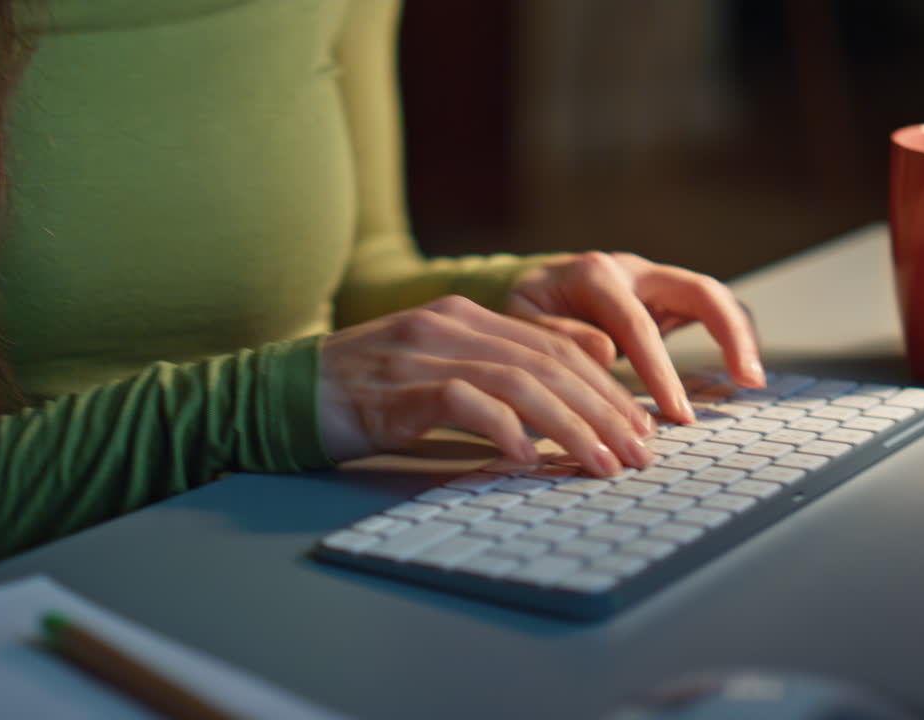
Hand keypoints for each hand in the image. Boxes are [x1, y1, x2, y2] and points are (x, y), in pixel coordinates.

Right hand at [318, 295, 657, 476]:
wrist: (285, 392)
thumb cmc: (364, 390)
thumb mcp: (438, 369)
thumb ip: (497, 368)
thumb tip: (571, 388)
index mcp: (464, 317)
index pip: (553, 347)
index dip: (604, 387)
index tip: (637, 427)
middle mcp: (450, 326)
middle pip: (548, 364)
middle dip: (602, 410)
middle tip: (637, 453)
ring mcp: (423, 354)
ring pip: (520, 382)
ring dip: (570, 427)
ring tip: (601, 463)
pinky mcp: (398, 389)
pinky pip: (466, 404)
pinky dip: (504, 429)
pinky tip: (528, 459)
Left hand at [506, 252, 763, 423]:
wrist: (529, 285)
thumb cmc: (523, 308)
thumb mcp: (521, 319)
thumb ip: (558, 336)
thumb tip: (606, 352)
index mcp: (595, 274)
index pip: (638, 324)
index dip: (661, 370)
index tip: (678, 412)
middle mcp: (633, 270)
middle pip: (700, 291)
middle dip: (730, 334)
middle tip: (748, 380)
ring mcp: (654, 281)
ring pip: (714, 297)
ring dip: (740, 335)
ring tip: (751, 381)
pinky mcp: (666, 298)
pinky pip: (710, 311)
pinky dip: (730, 337)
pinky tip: (738, 372)